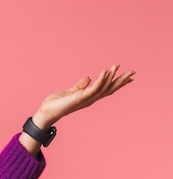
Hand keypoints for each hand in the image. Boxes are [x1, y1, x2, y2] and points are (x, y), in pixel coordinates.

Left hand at [20, 64, 135, 153]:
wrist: (46, 113)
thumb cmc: (56, 104)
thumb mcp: (70, 92)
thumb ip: (79, 86)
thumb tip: (87, 78)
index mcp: (88, 97)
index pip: (106, 89)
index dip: (117, 82)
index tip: (129, 77)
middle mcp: (90, 99)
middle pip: (110, 89)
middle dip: (121, 80)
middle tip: (133, 72)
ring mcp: (86, 99)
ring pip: (104, 87)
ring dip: (112, 76)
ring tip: (117, 66)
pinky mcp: (80, 98)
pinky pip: (94, 88)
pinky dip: (100, 79)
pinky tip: (105, 71)